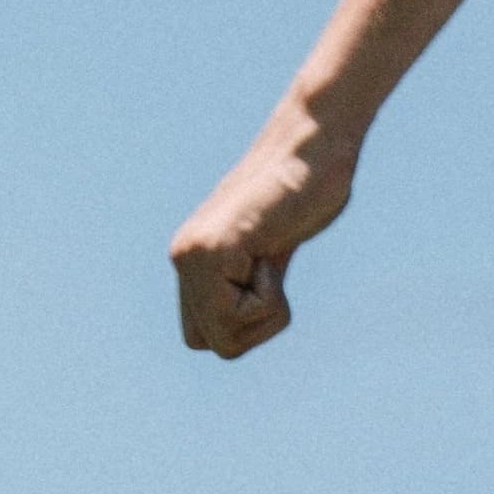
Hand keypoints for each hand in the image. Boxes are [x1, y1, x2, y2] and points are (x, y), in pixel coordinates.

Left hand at [169, 92, 360, 358]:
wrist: (311, 147)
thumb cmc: (304, 195)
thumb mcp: (272, 252)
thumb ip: (249, 284)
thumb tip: (240, 323)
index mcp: (190, 260)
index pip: (204, 338)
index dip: (244, 325)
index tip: (264, 275)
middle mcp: (182, 258)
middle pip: (215, 345)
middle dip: (255, 324)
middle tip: (269, 267)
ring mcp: (193, 255)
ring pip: (227, 338)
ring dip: (268, 308)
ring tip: (271, 254)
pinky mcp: (214, 250)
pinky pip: (241, 314)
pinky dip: (272, 298)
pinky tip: (272, 251)